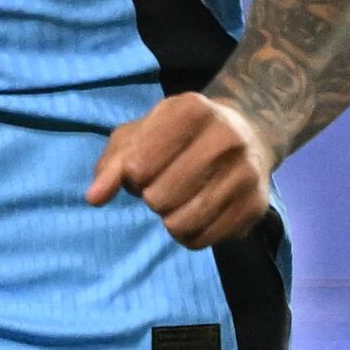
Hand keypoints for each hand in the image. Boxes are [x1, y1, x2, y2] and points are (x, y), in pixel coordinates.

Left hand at [88, 90, 278, 249]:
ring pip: (180, 224)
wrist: (249, 133)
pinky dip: (189, 235)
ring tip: (179, 200)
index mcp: (192, 109)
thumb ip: (112, 164)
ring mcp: (246, 173)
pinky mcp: (255, 206)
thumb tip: (94, 198)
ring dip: (169, 219)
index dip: (134, 174)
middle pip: (159, 198)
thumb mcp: (141, 135)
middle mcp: (226, 137)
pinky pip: (202, 240)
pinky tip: (197, 214)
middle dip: (152, 196)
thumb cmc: (180, 135)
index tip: (146, 165)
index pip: (138, 166)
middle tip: (165, 183)